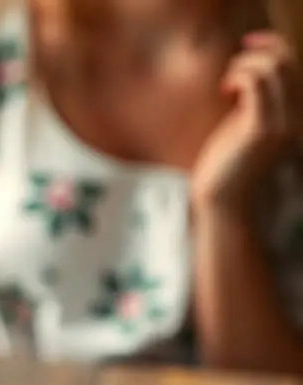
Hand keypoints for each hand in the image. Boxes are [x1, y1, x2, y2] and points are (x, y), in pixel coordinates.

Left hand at [192, 32, 302, 208]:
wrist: (223, 204)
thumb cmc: (228, 170)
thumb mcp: (245, 130)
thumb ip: (254, 106)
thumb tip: (245, 78)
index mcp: (293, 118)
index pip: (294, 67)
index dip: (273, 47)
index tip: (246, 47)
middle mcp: (295, 119)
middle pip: (288, 60)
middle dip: (259, 50)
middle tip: (232, 67)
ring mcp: (282, 124)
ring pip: (274, 66)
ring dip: (245, 64)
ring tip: (228, 85)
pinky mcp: (262, 130)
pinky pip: (256, 82)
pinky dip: (239, 75)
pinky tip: (225, 91)